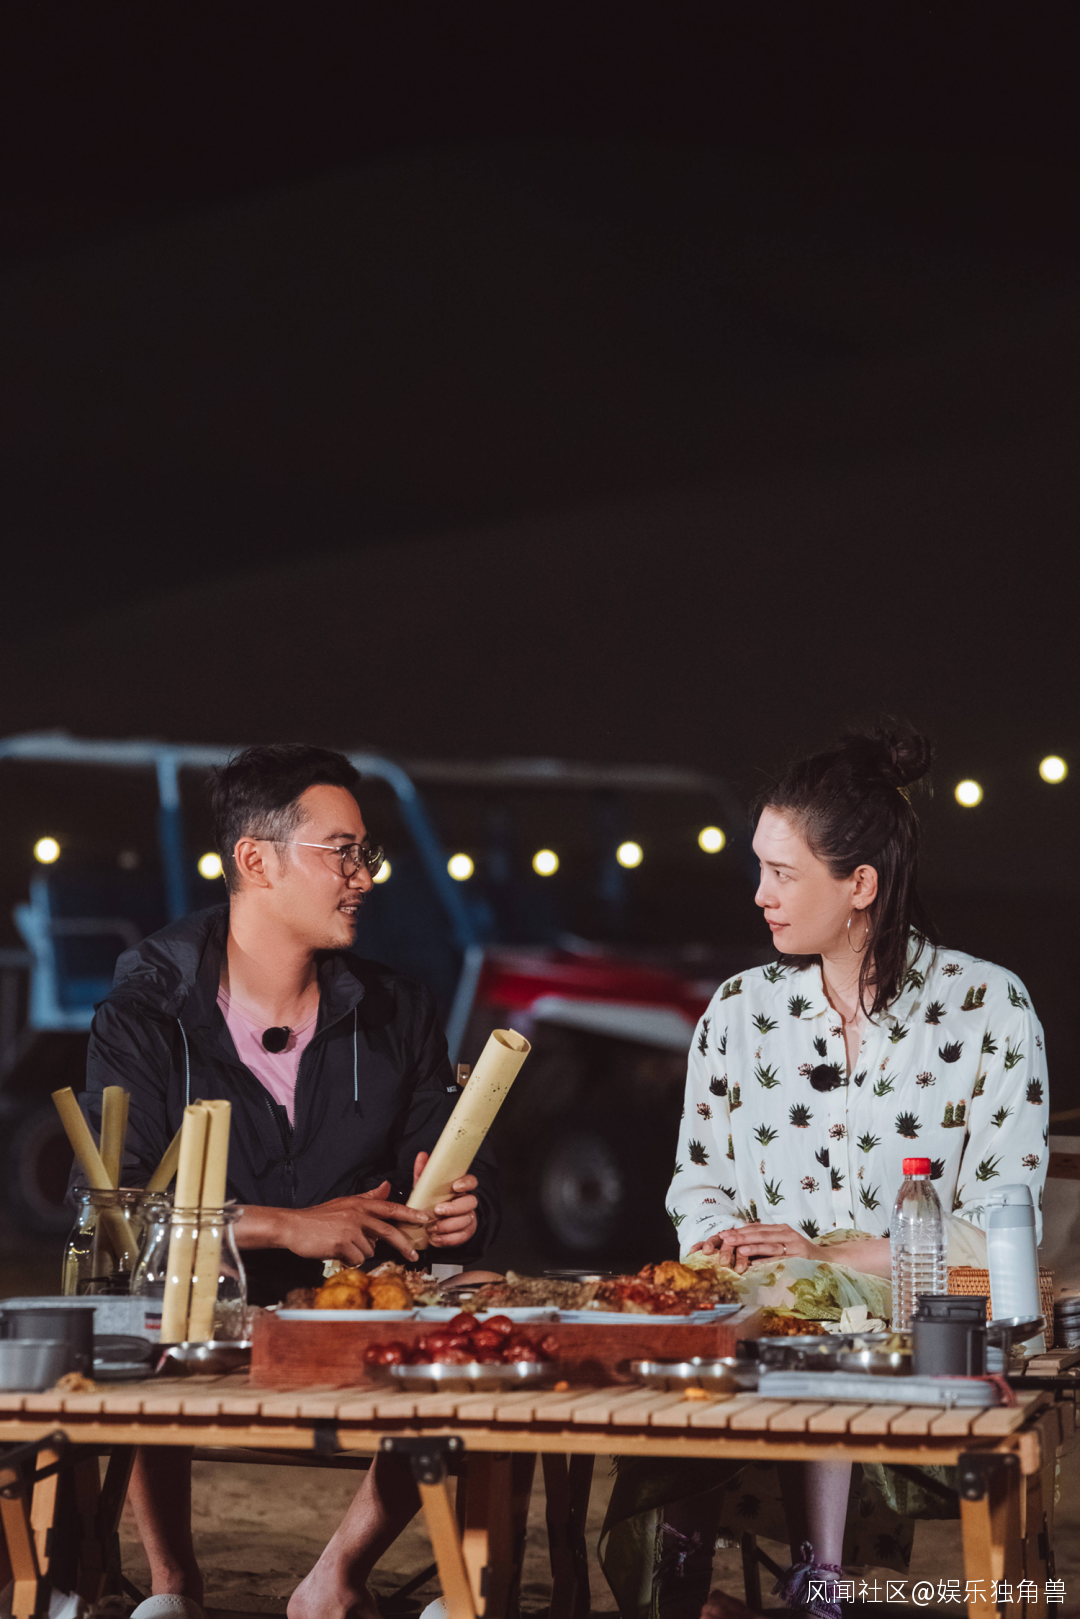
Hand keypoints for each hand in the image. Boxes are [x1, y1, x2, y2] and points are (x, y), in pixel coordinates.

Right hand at [275, 1182, 433, 1264]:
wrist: (292, 1226)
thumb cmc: (318, 1217)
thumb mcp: (345, 1202)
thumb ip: (368, 1197)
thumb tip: (386, 1186)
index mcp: (360, 1204)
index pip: (390, 1208)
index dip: (409, 1214)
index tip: (425, 1219)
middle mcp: (358, 1214)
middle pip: (388, 1231)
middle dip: (404, 1244)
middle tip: (415, 1254)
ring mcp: (350, 1229)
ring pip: (369, 1250)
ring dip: (359, 1252)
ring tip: (343, 1245)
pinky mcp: (342, 1243)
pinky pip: (356, 1259)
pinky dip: (349, 1260)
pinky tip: (337, 1252)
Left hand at [413, 1151, 478, 1248]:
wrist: (432, 1222)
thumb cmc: (431, 1200)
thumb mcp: (426, 1187)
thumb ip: (424, 1172)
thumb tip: (422, 1155)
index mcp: (460, 1188)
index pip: (471, 1181)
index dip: (466, 1183)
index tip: (455, 1186)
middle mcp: (467, 1202)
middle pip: (470, 1202)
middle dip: (454, 1208)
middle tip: (438, 1210)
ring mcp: (468, 1218)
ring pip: (465, 1221)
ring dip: (447, 1226)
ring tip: (431, 1229)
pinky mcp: (465, 1233)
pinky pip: (461, 1237)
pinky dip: (447, 1239)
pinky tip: (435, 1239)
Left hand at [689, 1221, 817, 1273]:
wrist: (825, 1260)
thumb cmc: (799, 1254)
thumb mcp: (783, 1243)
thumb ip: (766, 1241)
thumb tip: (741, 1240)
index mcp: (781, 1229)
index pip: (756, 1228)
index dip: (739, 1231)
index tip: (723, 1234)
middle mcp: (787, 1234)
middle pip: (760, 1234)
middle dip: (741, 1237)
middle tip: (725, 1239)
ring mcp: (794, 1245)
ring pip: (770, 1245)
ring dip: (753, 1247)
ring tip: (738, 1249)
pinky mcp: (799, 1257)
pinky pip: (780, 1259)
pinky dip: (767, 1261)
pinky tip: (756, 1263)